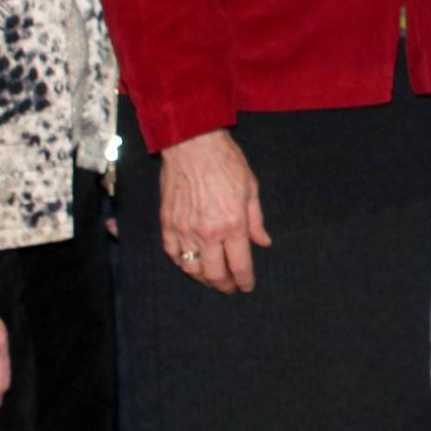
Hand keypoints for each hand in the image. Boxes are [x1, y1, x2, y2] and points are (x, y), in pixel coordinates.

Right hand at [160, 129, 271, 294]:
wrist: (193, 143)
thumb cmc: (226, 162)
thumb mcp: (250, 188)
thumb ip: (256, 220)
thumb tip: (263, 242)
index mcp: (233, 224)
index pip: (239, 265)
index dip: (244, 281)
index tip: (246, 286)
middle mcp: (208, 232)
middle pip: (214, 274)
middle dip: (224, 285)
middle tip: (229, 287)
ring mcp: (185, 229)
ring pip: (191, 268)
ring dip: (202, 278)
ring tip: (210, 277)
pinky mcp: (167, 222)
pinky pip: (172, 252)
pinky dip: (181, 262)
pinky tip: (190, 262)